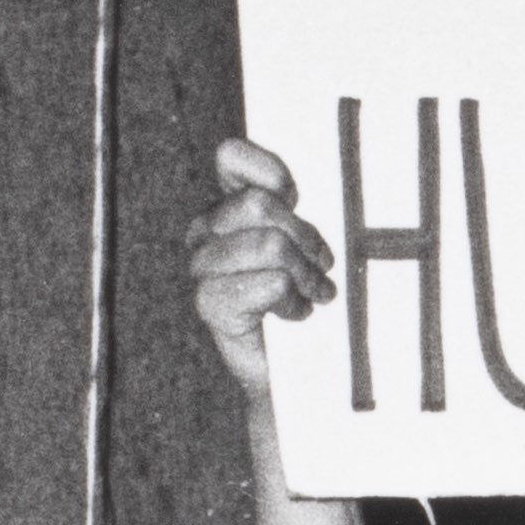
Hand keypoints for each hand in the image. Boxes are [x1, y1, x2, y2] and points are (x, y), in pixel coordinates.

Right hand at [190, 136, 335, 398]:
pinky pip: (269, 283)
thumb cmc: (304, 298)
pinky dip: (294, 302)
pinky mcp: (209, 303)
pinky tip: (294, 314)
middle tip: (321, 266)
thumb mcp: (307, 242)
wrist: (293, 368)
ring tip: (314, 294)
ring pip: (271, 245)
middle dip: (304, 237)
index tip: (296, 198)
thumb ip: (295, 208)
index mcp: (226, 207)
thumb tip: (290, 190)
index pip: (231, 156)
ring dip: (305, 275)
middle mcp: (205, 232)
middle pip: (261, 205)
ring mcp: (202, 268)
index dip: (271, 171)